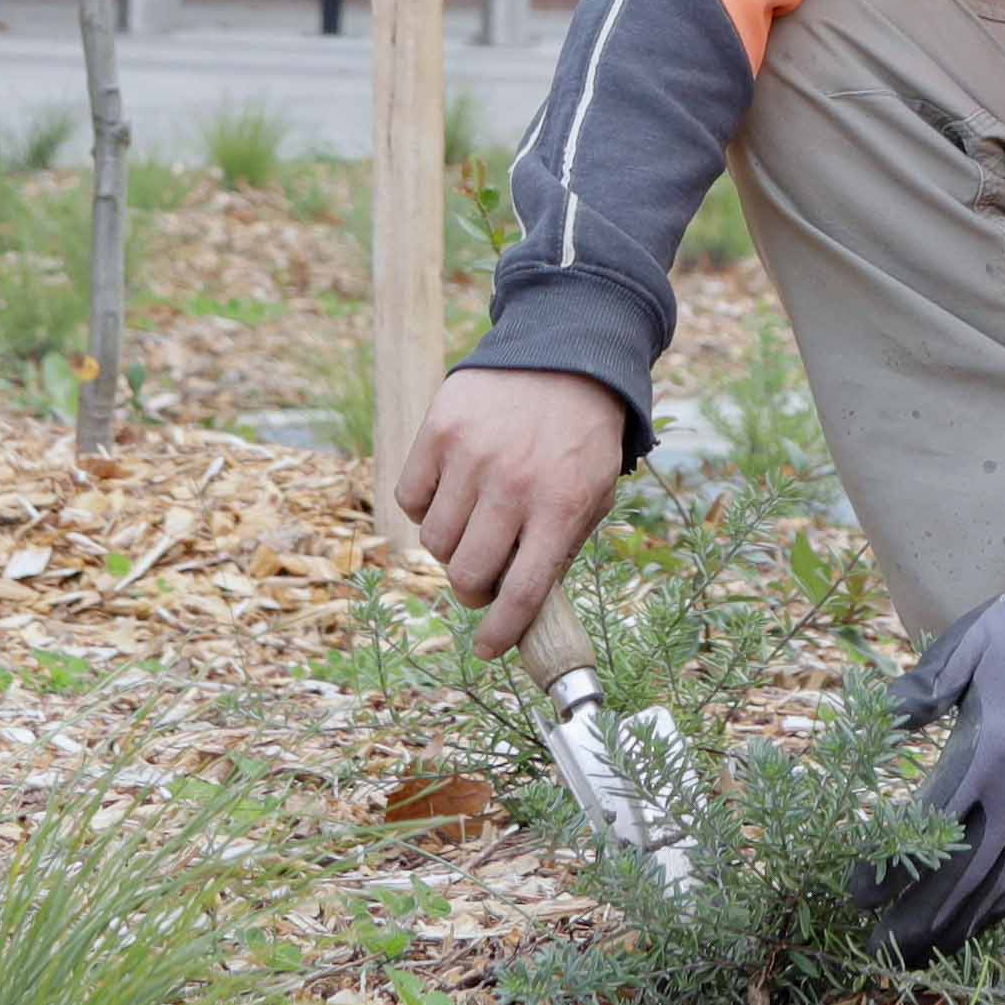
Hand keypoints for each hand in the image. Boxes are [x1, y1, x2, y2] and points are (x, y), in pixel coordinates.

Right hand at [395, 365, 627, 658]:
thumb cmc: (581, 437)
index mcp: (560, 508)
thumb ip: (560, 548)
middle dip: (472, 590)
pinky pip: (410, 498)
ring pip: (434, 542)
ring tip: (471, 527)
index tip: (487, 649)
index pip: (521, 593)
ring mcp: (472, 457)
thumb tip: (521, 606)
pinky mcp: (439, 431)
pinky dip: (424, 507)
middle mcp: (513, 485)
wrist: (566, 355)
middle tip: (481, 578)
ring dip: (449, 548)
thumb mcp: (594, 495)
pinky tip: (449, 493)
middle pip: (466, 574)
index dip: (499, 634)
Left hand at [881, 556, 1004, 958]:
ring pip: (999, 887)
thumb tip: (879, 714)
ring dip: (956, 925)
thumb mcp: (967, 646)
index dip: (892, 867)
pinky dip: (995, 907)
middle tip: (876, 951)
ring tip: (914, 955)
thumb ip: (921, 688)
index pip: (933, 825)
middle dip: (918, 918)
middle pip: (966, 875)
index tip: (854, 893)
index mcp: (992, 753)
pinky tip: (969, 924)